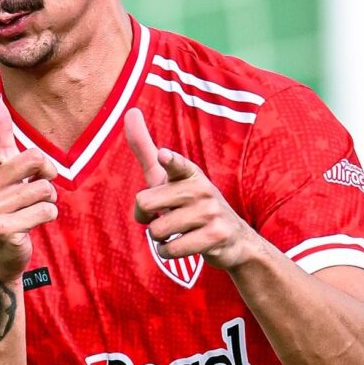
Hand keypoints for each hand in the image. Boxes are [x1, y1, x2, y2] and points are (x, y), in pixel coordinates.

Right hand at [0, 90, 57, 283]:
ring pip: (45, 189)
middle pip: (34, 160)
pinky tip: (32, 222)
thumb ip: (0, 130)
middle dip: (48, 171)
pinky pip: (46, 211)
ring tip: (33, 206)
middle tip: (39, 183)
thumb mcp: (3, 164)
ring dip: (48, 198)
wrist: (2, 249)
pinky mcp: (5, 230)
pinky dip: (48, 215)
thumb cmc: (8, 199)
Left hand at [124, 108, 256, 269]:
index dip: (170, 161)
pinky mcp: (215, 237)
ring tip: (177, 231)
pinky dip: (168, 253)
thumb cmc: (191, 204)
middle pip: (145, 203)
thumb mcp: (169, 177)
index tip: (164, 156)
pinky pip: (170, 250)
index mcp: (189, 173)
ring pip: (157, 230)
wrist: (234, 240)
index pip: (177, 165)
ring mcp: (210, 213)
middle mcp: (201, 189)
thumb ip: (146, 149)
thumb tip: (129, 111)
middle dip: (145, 217)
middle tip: (162, 216)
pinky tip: (183, 246)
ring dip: (160, 238)